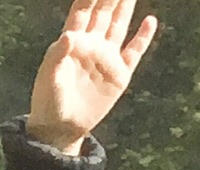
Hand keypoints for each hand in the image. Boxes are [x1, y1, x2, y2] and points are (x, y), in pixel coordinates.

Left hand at [29, 0, 157, 155]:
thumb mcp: (49, 79)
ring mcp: (106, 59)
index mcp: (72, 42)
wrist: (61, 128)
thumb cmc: (49, 102)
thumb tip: (69, 35)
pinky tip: (150, 21)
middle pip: (104, 13)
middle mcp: (91, 45)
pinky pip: (134, 52)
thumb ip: (57, 56)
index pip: (83, 10)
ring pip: (119, 26)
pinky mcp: (119, 75)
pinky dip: (143, 37)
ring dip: (126, 8)